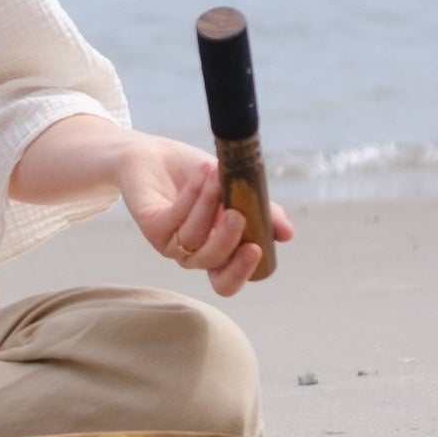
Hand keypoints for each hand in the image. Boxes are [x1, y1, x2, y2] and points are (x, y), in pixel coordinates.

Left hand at [117, 137, 296, 296]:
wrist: (156, 155)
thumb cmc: (200, 178)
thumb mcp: (237, 191)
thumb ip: (261, 212)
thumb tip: (287, 234)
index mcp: (215, 252)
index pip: (226, 281)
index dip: (241, 273)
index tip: (257, 249)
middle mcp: (191, 253)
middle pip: (211, 263)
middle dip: (226, 240)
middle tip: (238, 214)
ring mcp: (168, 242)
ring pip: (193, 235)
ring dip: (209, 203)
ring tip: (218, 173)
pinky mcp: (150, 225)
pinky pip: (174, 217)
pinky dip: (192, 194)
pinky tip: (203, 172)